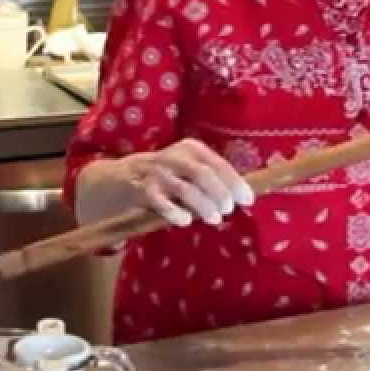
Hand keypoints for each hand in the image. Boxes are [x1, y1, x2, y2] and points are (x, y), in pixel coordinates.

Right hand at [116, 139, 255, 226]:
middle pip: (203, 174)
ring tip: (214, 219)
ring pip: (185, 188)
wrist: (122, 178)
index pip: (218, 164)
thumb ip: (212, 179)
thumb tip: (242, 197)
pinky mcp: (140, 188)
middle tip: (228, 209)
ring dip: (202, 205)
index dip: (235, 183)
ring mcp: (156, 172)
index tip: (247, 200)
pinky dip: (175, 211)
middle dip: (220, 193)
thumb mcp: (189, 169)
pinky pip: (160, 201)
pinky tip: (185, 221)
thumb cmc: (167, 176)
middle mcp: (174, 156)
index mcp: (191, 148)